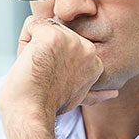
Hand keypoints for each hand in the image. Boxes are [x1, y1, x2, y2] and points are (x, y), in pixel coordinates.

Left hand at [0, 16, 117, 121]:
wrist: (31, 113)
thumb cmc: (47, 106)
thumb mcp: (79, 96)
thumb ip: (95, 91)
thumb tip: (114, 93)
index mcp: (95, 62)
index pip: (68, 43)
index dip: (56, 60)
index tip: (54, 80)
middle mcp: (88, 48)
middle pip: (57, 31)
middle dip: (45, 50)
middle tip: (45, 75)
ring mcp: (71, 40)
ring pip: (44, 27)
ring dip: (34, 47)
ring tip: (38, 70)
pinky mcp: (52, 36)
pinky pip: (31, 25)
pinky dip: (23, 43)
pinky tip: (30, 62)